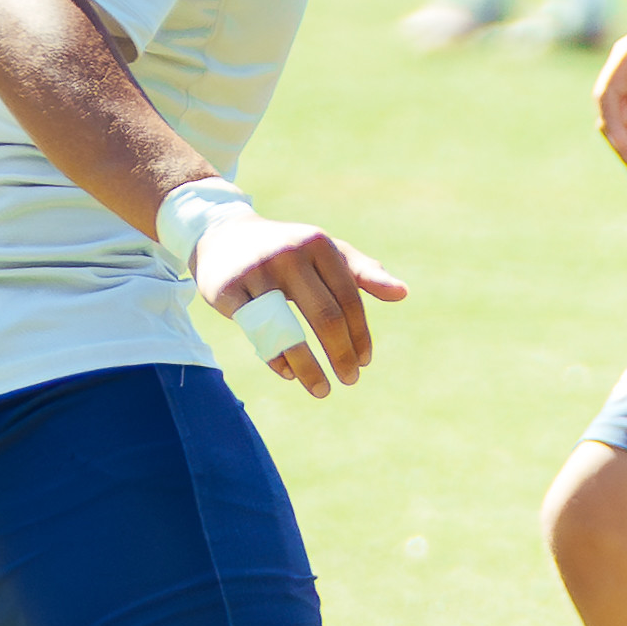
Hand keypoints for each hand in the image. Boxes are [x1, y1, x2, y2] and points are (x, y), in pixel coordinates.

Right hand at [195, 212, 405, 396]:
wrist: (223, 235)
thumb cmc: (289, 250)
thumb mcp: (327, 253)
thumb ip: (363, 273)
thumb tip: (403, 294)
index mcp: (319, 245)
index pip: (349, 299)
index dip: (360, 334)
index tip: (365, 361)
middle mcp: (288, 255)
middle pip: (325, 317)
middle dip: (342, 355)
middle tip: (350, 379)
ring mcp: (255, 272)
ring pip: (288, 330)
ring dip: (309, 368)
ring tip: (323, 391)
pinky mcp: (226, 290)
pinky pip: (256, 333)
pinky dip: (276, 358)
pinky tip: (291, 374)